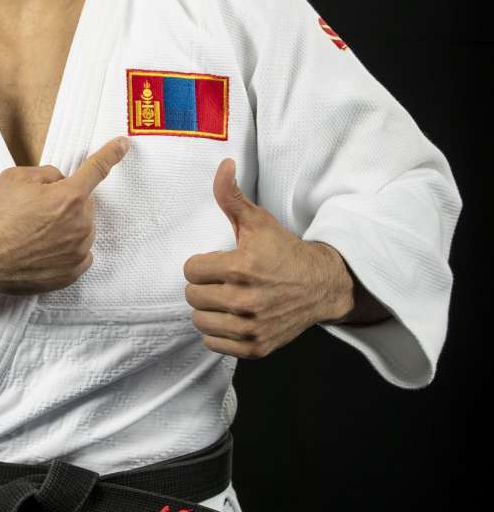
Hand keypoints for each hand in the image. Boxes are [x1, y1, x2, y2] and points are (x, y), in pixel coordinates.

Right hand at [0, 135, 130, 295]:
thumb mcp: (15, 178)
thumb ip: (48, 174)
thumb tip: (60, 181)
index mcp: (68, 197)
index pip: (97, 169)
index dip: (112, 154)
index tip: (123, 145)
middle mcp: (79, 225)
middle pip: (85, 204)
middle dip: (67, 202)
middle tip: (37, 210)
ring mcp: (77, 252)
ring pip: (83, 229)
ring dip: (67, 226)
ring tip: (34, 232)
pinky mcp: (71, 273)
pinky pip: (80, 254)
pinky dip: (66, 249)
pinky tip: (43, 248)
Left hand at [183, 158, 353, 358]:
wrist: (321, 285)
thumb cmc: (284, 251)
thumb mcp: (258, 221)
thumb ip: (232, 195)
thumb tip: (223, 165)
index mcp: (242, 267)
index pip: (191, 270)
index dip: (201, 264)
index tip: (217, 262)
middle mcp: (246, 300)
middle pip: (193, 297)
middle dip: (203, 286)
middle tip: (221, 280)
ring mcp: (252, 326)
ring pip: (200, 322)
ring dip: (208, 310)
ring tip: (225, 298)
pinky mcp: (256, 347)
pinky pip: (215, 344)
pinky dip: (218, 333)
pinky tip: (232, 317)